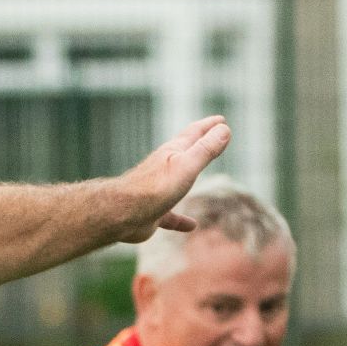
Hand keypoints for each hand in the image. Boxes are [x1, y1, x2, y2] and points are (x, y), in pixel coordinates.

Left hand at [119, 116, 235, 235]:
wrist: (123, 214)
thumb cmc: (154, 188)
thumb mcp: (186, 166)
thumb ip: (205, 150)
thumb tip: (224, 129)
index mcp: (172, 154)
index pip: (193, 134)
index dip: (209, 126)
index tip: (221, 120)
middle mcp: (164, 168)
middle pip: (183, 153)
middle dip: (197, 145)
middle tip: (209, 138)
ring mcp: (157, 190)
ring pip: (176, 182)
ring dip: (188, 177)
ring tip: (196, 175)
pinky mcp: (153, 212)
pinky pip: (171, 215)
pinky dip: (181, 218)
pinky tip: (192, 225)